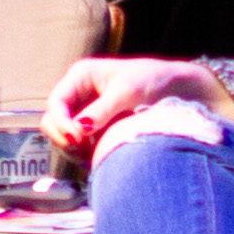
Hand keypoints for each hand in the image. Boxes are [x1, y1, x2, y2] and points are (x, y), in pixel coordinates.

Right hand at [49, 56, 226, 150]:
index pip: (55, 103)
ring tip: (97, 151)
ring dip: (75, 150)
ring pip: (64, 139)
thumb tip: (79, 129)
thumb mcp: (128, 92)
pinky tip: (102, 155)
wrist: (181, 93)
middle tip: (85, 148)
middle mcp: (79, 96)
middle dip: (64, 138)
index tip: (78, 138)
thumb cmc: (154, 81)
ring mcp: (86, 116)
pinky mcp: (96, 134)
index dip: (61, 122)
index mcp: (81, 77)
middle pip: (52, 122)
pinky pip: (79, 149)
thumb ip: (102, 110)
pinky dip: (85, 156)